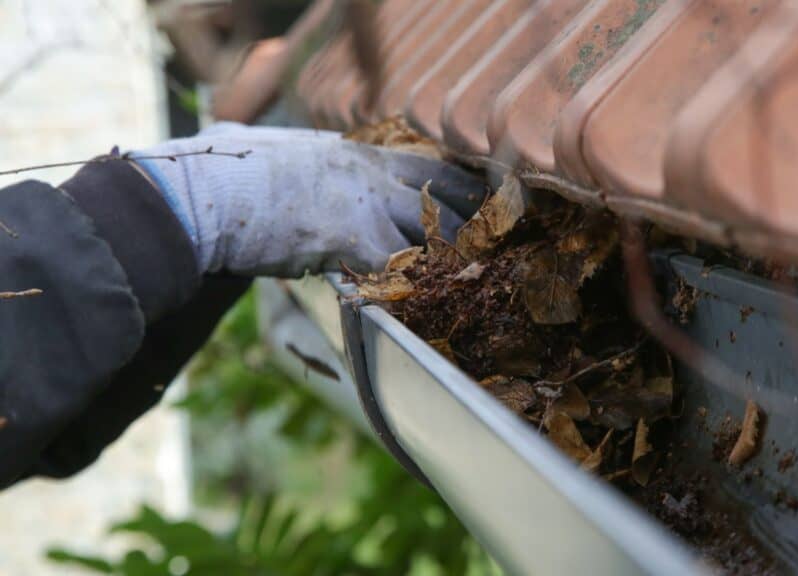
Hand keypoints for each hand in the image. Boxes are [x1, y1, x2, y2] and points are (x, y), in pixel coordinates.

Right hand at [133, 123, 482, 275]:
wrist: (206, 193)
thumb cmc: (222, 169)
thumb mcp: (257, 143)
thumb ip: (270, 147)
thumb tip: (232, 132)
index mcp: (352, 152)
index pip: (425, 163)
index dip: (454, 185)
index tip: (475, 199)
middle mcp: (370, 172)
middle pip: (442, 193)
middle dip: (470, 219)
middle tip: (492, 241)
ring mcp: (367, 204)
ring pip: (432, 232)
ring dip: (449, 259)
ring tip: (472, 280)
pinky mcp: (354, 240)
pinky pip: (401, 269)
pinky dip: (413, 287)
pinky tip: (424, 302)